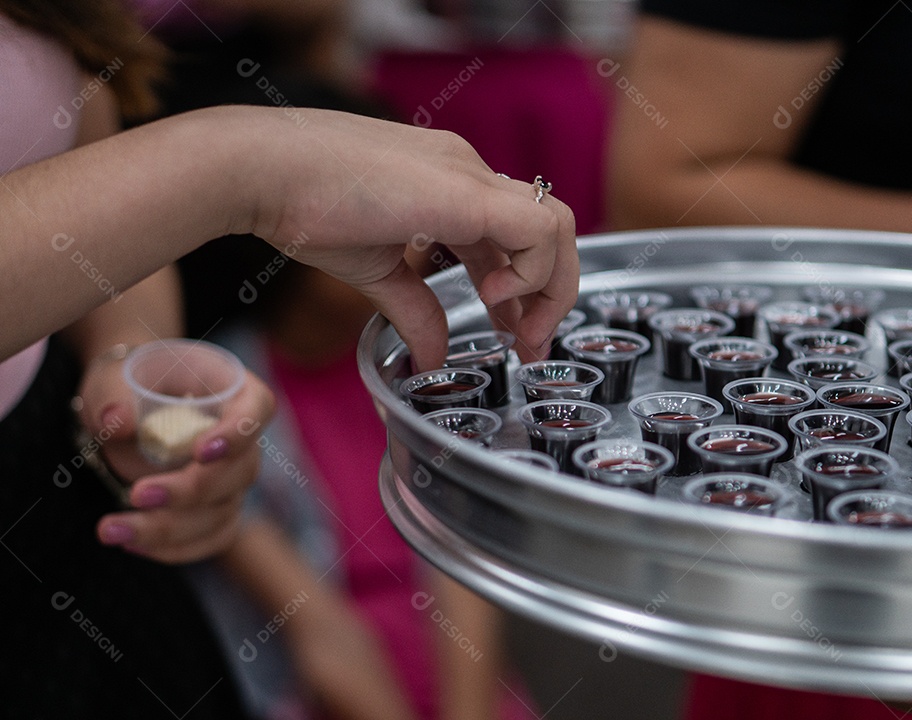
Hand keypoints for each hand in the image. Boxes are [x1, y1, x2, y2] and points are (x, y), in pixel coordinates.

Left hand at [76, 350, 274, 563]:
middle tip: (138, 495)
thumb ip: (114, 397)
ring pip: (223, 511)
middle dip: (190, 491)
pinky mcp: (217, 508)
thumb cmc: (127, 383)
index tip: (200, 452)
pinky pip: (214, 537)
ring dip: (170, 529)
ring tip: (112, 529)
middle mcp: (242, 438)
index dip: (238, 434)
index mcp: (231, 390)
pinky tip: (132, 544)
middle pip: (241, 471)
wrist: (125, 406)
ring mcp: (233, 477)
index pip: (257, 409)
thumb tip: (116, 421)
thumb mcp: (112, 380)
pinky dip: (176, 548)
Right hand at [243, 109, 577, 367]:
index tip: (513, 334)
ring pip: (556, 225)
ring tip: (521, 334)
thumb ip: (414, 311)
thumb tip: (430, 361)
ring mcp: (471, 177)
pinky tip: (494, 299)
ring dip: (551, 287)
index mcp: (450, 188)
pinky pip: (537, 228)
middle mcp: (470, 174)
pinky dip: (532, 271)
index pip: (512, 236)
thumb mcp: (376, 271)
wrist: (261, 170)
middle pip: (546, 229)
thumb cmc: (303, 206)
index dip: (523, 289)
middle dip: (551, 295)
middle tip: (530, 347)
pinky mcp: (466, 192)